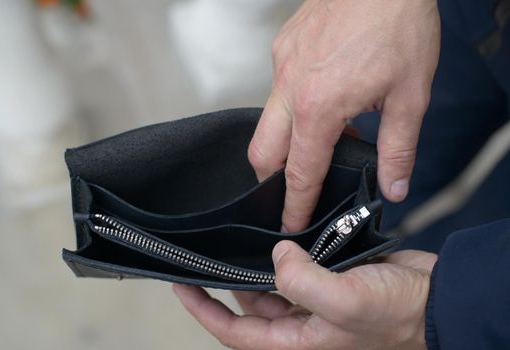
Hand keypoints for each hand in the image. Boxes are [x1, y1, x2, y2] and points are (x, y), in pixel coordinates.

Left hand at [173, 242, 436, 349]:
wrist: (436, 299)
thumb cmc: (397, 313)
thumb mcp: (344, 303)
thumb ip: (301, 282)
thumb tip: (276, 257)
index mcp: (297, 342)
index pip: (236, 332)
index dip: (205, 311)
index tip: (182, 286)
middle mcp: (302, 325)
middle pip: (250, 307)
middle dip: (230, 283)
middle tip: (209, 254)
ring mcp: (316, 304)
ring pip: (272, 287)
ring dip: (259, 267)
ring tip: (241, 242)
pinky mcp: (330, 283)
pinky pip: (296, 271)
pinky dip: (285, 257)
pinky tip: (278, 237)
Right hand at [248, 0, 440, 231]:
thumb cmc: (398, 24)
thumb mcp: (410, 94)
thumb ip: (398, 148)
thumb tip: (393, 187)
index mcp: (319, 108)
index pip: (299, 173)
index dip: (294, 205)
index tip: (289, 223)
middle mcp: (289, 89)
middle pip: (261, 154)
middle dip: (271, 181)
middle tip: (291, 192)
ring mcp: (281, 66)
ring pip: (265, 122)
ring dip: (282, 144)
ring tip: (317, 143)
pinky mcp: (282, 48)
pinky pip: (275, 91)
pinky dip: (290, 108)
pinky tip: (319, 101)